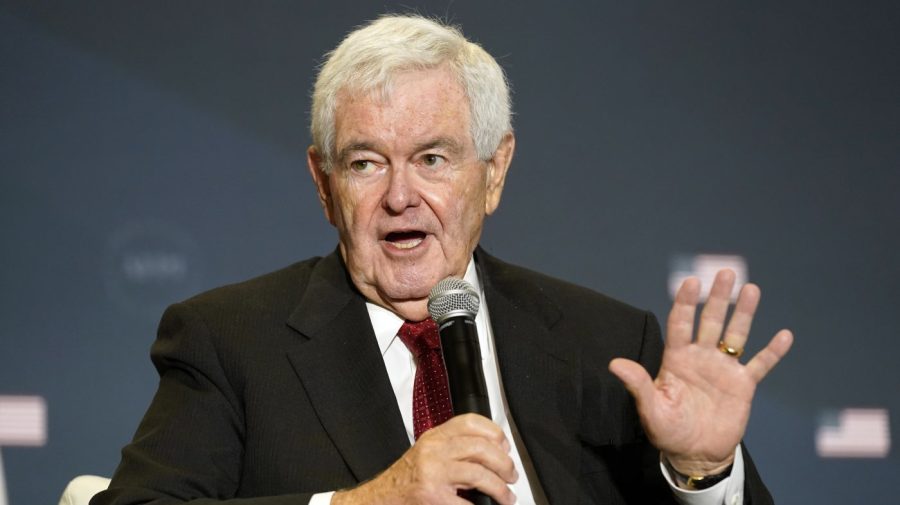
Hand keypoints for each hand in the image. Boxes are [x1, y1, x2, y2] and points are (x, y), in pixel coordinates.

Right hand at [332, 414, 517, 504]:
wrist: (380, 499)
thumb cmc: (404, 480)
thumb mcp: (427, 453)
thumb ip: (453, 448)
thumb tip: (491, 452)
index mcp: (434, 437)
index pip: (470, 422)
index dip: (494, 432)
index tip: (505, 447)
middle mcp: (433, 450)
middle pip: (480, 447)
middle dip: (503, 463)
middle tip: (511, 475)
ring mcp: (433, 473)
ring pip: (479, 473)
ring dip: (499, 487)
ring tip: (505, 496)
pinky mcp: (432, 495)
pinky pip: (467, 501)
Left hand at [608, 269, 792, 475]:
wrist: (695, 454)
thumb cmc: (667, 430)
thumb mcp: (651, 408)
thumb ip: (638, 384)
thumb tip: (615, 364)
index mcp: (676, 359)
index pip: (680, 324)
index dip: (685, 303)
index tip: (690, 281)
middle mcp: (701, 358)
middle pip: (710, 321)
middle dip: (717, 297)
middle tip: (725, 272)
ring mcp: (723, 369)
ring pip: (735, 335)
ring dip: (744, 313)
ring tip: (751, 289)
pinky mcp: (743, 386)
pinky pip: (760, 365)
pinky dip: (772, 351)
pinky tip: (785, 335)